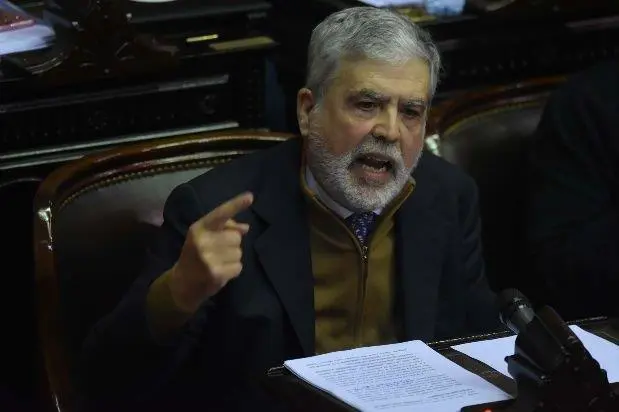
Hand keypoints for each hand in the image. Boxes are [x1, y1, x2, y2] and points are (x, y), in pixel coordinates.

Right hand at [169, 192, 252, 312]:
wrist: (182, 284)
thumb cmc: (196, 255)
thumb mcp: (205, 237)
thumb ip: (225, 228)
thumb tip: (246, 228)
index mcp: (199, 228)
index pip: (220, 213)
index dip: (236, 204)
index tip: (250, 197)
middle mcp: (202, 241)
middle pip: (236, 236)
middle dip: (232, 244)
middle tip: (218, 252)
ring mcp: (209, 258)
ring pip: (239, 252)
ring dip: (232, 258)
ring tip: (218, 262)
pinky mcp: (216, 274)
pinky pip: (238, 266)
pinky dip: (233, 270)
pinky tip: (221, 271)